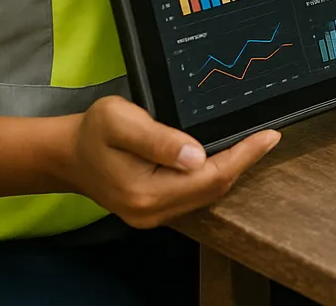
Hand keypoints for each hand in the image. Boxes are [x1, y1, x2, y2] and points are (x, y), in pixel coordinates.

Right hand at [60, 96, 277, 227]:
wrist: (66, 155)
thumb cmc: (92, 132)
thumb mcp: (120, 121)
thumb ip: (158, 139)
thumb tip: (196, 156)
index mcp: (146, 192)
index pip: (210, 177)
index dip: (244, 156)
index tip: (269, 135)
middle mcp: (152, 212)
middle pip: (214, 189)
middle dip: (244, 162)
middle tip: (269, 136)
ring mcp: (154, 215)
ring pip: (208, 195)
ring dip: (233, 169)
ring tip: (255, 144)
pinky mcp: (155, 209)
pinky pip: (196, 195)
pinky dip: (216, 176)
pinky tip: (227, 156)